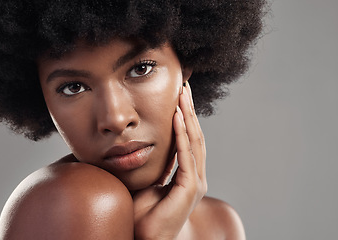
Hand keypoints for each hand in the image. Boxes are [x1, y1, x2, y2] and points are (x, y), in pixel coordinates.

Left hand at [133, 82, 206, 239]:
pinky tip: (177, 116)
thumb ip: (152, 163)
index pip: (187, 139)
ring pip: (194, 141)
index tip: (178, 95)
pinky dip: (182, 134)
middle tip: (184, 86)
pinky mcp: (190, 188)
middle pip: (195, 136)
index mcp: (186, 174)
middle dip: (189, 110)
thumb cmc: (142, 215)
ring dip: (187, 116)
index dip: (184, 116)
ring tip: (182, 94)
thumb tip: (142, 143)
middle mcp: (195, 176)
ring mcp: (195, 182)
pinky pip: (186, 155)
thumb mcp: (147, 180)